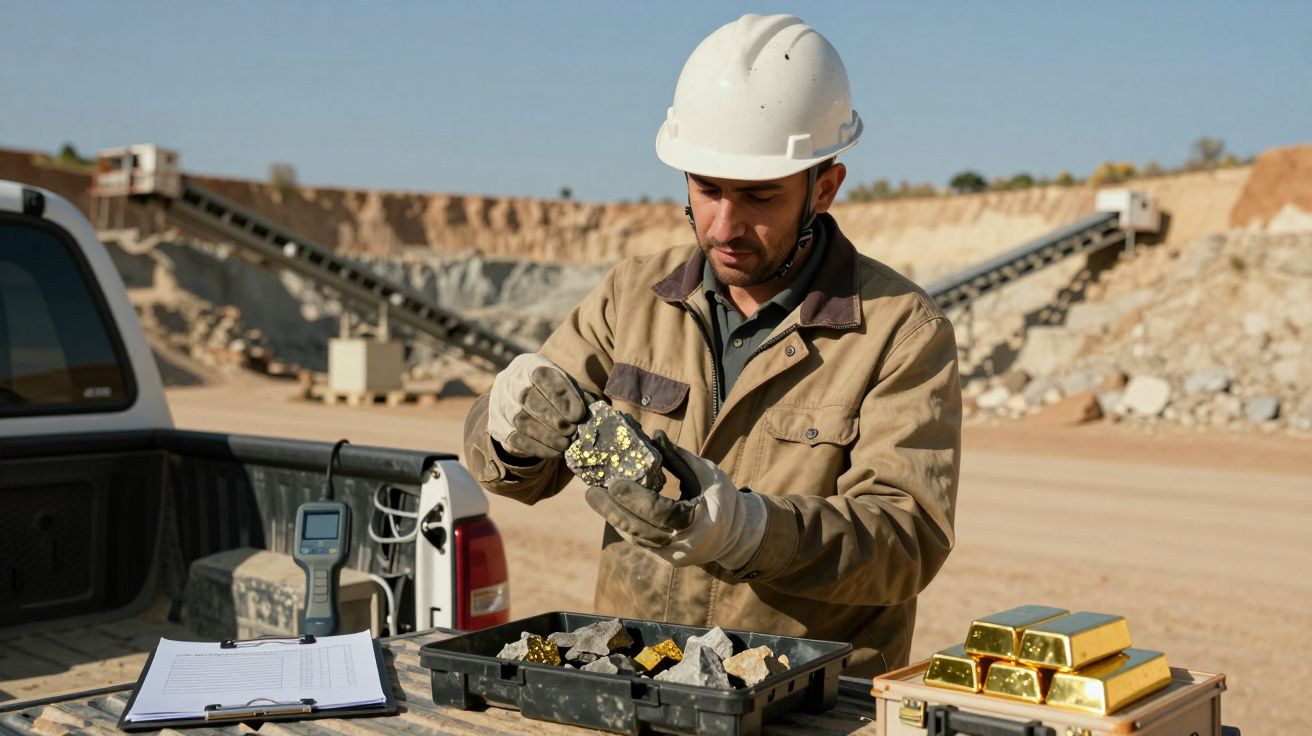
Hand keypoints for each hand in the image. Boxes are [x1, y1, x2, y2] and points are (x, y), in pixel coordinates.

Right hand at [488, 353, 587, 459]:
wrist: (521, 402)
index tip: (579, 415)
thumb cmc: (551, 393)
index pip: (542, 376)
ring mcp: (499, 403)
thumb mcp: (566, 387)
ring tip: (566, 444)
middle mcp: (509, 380)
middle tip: (573, 431)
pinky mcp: (496, 425)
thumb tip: (595, 415)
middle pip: (527, 397)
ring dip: (547, 435)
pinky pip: (515, 438)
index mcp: (528, 365)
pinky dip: (538, 448)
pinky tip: (555, 452)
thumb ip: (579, 397)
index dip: (561, 396)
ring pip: (519, 420)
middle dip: (553, 418)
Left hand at [585, 432, 765, 569]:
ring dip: (614, 518)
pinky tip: (609, 509)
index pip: (662, 512)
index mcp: (702, 521)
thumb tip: (654, 436)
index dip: (636, 499)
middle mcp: (687, 544)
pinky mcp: (668, 559)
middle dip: (614, 511)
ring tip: (595, 498)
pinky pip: (641, 542)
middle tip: (591, 493)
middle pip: (643, 530)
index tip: (614, 484)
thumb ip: (679, 457)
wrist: (736, 534)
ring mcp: (676, 555)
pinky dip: (624, 525)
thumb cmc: (721, 497)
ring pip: (638, 538)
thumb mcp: (707, 473)